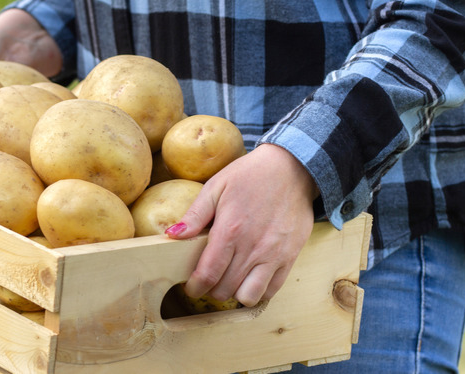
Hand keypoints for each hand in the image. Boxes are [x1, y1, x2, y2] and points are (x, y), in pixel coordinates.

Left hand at [166, 144, 318, 306]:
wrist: (292, 168)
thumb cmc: (250, 175)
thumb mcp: (216, 186)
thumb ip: (195, 215)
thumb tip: (172, 235)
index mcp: (230, 230)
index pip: (208, 274)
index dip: (195, 287)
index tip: (192, 287)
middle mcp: (252, 247)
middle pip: (225, 289)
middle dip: (211, 289)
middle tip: (209, 278)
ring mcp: (274, 254)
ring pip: (248, 297)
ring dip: (235, 293)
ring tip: (230, 279)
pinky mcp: (290, 256)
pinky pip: (272, 290)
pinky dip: (258, 290)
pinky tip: (250, 276)